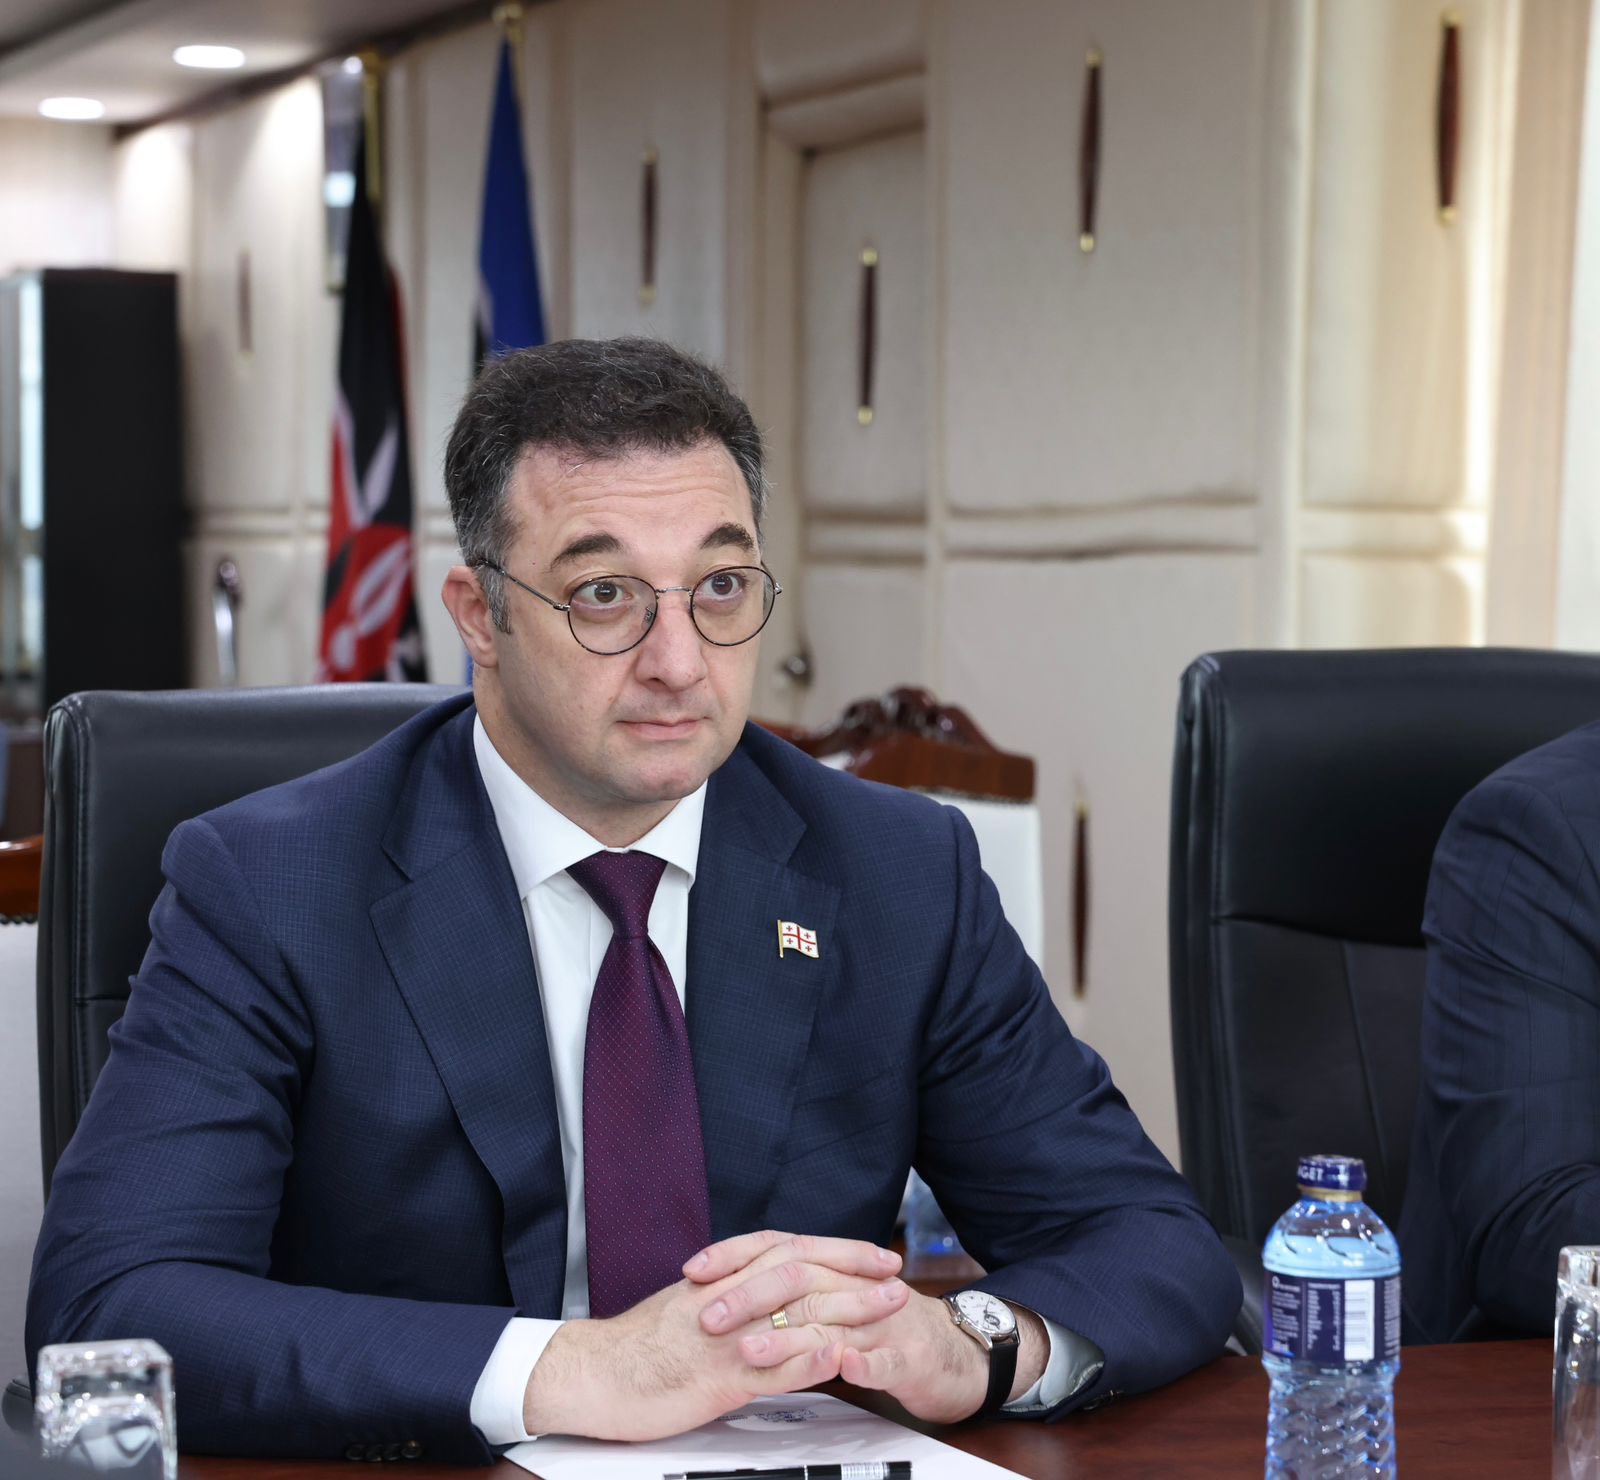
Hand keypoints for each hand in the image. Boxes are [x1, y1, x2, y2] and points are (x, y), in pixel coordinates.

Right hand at [523, 1231, 910, 1439]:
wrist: (592, 1372)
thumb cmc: (636, 1348)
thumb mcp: (688, 1309)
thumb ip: (728, 1299)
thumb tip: (762, 1296)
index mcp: (722, 1279)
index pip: (790, 1252)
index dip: (837, 1250)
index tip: (875, 1254)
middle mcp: (727, 1298)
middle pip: (802, 1273)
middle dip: (855, 1272)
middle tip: (896, 1273)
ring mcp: (724, 1336)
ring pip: (795, 1312)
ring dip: (848, 1308)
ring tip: (888, 1309)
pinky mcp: (715, 1376)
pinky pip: (769, 1366)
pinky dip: (806, 1360)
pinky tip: (838, 1357)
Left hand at [694, 1233, 1048, 1422]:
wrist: (950, 1353)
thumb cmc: (881, 1328)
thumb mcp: (826, 1305)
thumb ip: (783, 1294)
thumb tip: (723, 1284)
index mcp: (830, 1270)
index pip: (775, 1247)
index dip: (733, 1255)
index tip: (692, 1269)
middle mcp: (852, 1285)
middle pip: (796, 1278)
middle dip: (748, 1297)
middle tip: (708, 1318)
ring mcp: (881, 1319)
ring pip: (832, 1320)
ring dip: (789, 1337)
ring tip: (750, 1351)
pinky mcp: (908, 1356)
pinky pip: (883, 1358)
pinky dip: (862, 1363)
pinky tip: (842, 1367)